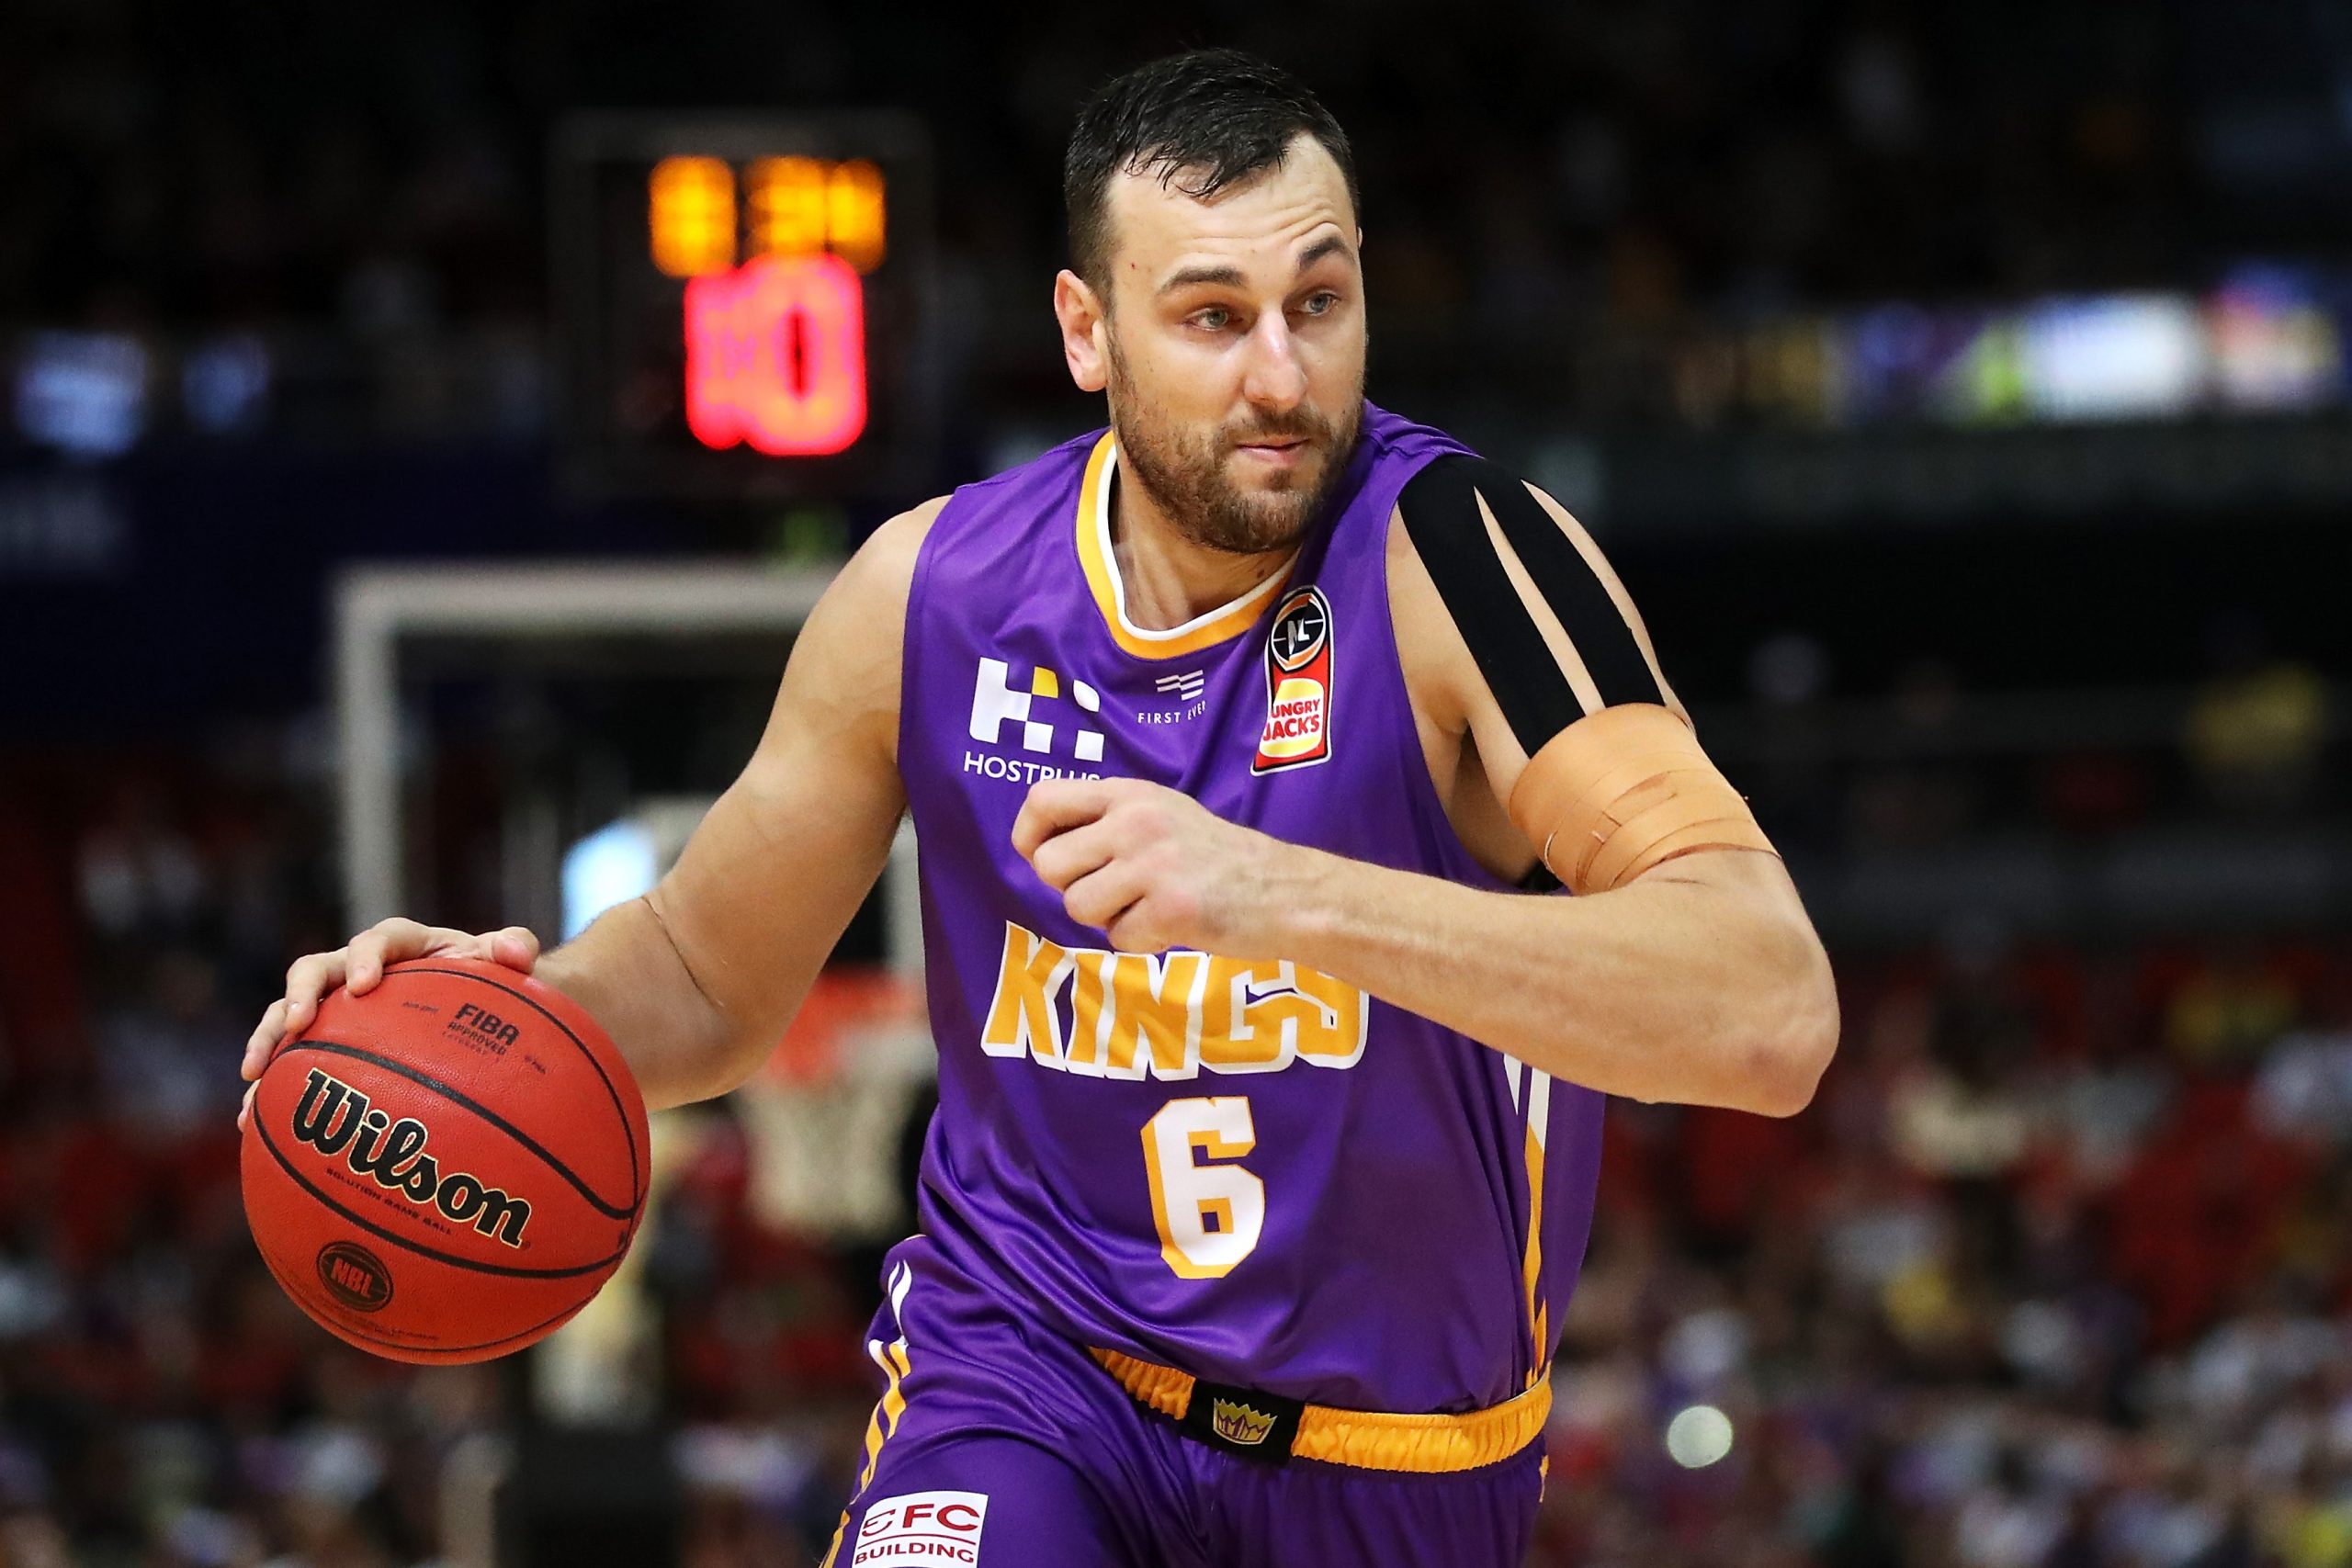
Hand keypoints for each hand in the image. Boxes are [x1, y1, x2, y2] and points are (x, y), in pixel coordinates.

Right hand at [240, 920, 539, 1129]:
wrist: (483, 1008)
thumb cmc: (492, 984)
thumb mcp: (506, 965)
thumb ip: (513, 949)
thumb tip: (518, 948)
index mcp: (404, 945)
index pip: (379, 940)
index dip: (366, 957)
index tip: (363, 985)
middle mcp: (357, 968)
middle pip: (315, 970)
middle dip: (299, 995)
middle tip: (298, 1025)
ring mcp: (335, 1005)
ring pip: (288, 1014)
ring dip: (267, 1040)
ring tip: (253, 1077)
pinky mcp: (323, 1039)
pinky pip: (288, 1058)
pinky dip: (269, 1084)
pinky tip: (250, 1120)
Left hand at [1011, 777, 1308, 954]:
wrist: (1283, 890)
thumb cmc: (1215, 856)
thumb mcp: (1161, 812)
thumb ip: (1107, 821)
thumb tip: (1040, 849)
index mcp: (1129, 794)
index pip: (1042, 798)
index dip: (1029, 835)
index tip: (1042, 856)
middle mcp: (1136, 822)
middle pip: (1049, 865)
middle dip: (1072, 888)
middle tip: (1114, 890)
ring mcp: (1154, 865)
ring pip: (1077, 906)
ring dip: (1107, 918)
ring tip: (1147, 906)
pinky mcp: (1171, 909)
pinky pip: (1117, 938)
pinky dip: (1140, 942)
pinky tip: (1171, 925)